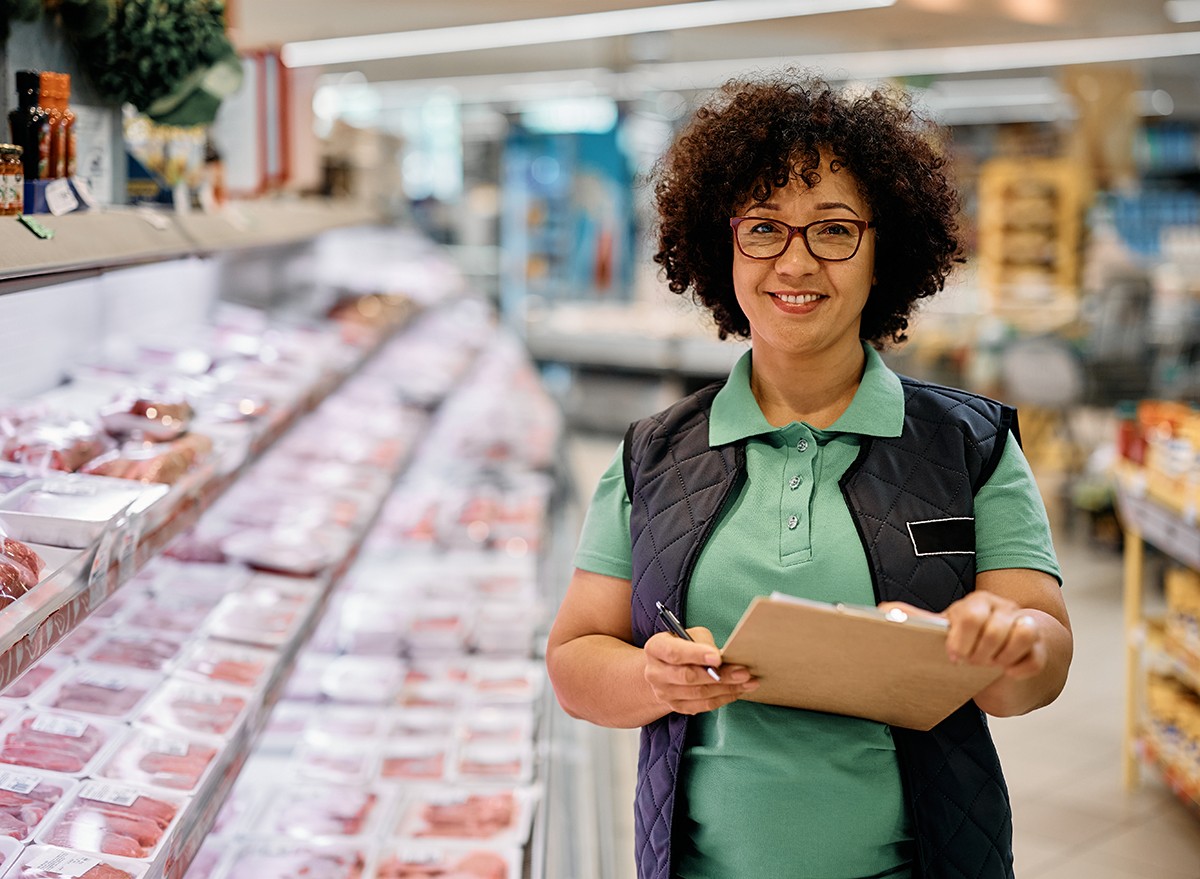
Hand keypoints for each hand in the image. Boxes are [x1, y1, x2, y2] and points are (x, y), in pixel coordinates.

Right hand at [643, 627, 757, 714]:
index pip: (675, 653)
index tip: (718, 657)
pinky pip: (702, 706)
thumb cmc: (683, 645)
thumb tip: (721, 659)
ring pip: (698, 694)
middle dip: (719, 675)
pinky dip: (722, 699)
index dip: (697, 655)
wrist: (666, 667)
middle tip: (744, 672)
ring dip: (727, 689)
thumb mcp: (690, 635)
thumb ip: (703, 643)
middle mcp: (655, 673)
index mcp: (656, 648)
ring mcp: (664, 693)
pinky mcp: (676, 706)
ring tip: (748, 682)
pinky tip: (737, 691)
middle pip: (688, 677)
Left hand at [881, 594, 1046, 680]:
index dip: (961, 640)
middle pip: (996, 627)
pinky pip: (1035, 657)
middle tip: (972, 663)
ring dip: (1002, 658)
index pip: (969, 614)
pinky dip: (1020, 669)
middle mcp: (1001, 608)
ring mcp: (1023, 624)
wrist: (1003, 653)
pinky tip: (1008, 672)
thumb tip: (884, 609)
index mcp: (974, 603)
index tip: (954, 657)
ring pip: (1022, 634)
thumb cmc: (968, 641)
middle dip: (981, 652)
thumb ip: (916, 620)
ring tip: (990, 665)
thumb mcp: (944, 630)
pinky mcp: (1039, 646)